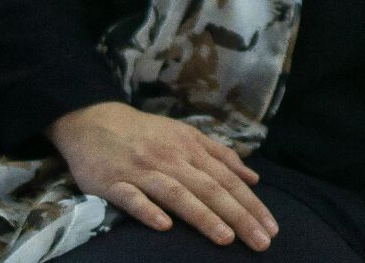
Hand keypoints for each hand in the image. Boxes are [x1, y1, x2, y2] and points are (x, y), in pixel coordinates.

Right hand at [47, 101, 277, 250]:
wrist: (93, 121)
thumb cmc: (146, 133)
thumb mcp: (186, 136)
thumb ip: (220, 156)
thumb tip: (253, 178)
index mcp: (190, 149)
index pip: (227, 179)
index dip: (250, 204)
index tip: (271, 228)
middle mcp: (171, 159)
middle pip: (210, 189)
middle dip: (238, 216)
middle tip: (261, 242)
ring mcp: (142, 171)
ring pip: (177, 194)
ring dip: (203, 216)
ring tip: (226, 238)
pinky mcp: (113, 182)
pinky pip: (132, 198)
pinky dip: (148, 211)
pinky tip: (164, 227)